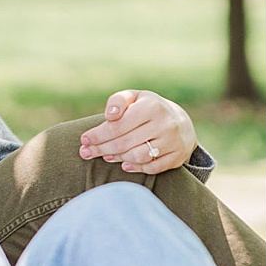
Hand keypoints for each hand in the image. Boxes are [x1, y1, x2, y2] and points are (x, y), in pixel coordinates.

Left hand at [78, 89, 196, 174]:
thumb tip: (109, 116)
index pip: (117, 126)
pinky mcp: (177, 157)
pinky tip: (124, 164)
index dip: (97, 135)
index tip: (84, 140)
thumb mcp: (134, 97)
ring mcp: (173, 142)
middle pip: (124, 143)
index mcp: (152, 107)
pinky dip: (135, 167)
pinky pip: (152, 168)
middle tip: (86, 152)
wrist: (181, 121)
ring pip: (137, 156)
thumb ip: (118, 101)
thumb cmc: (148, 108)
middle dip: (101, 148)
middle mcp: (165, 124)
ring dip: (117, 158)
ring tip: (106, 155)